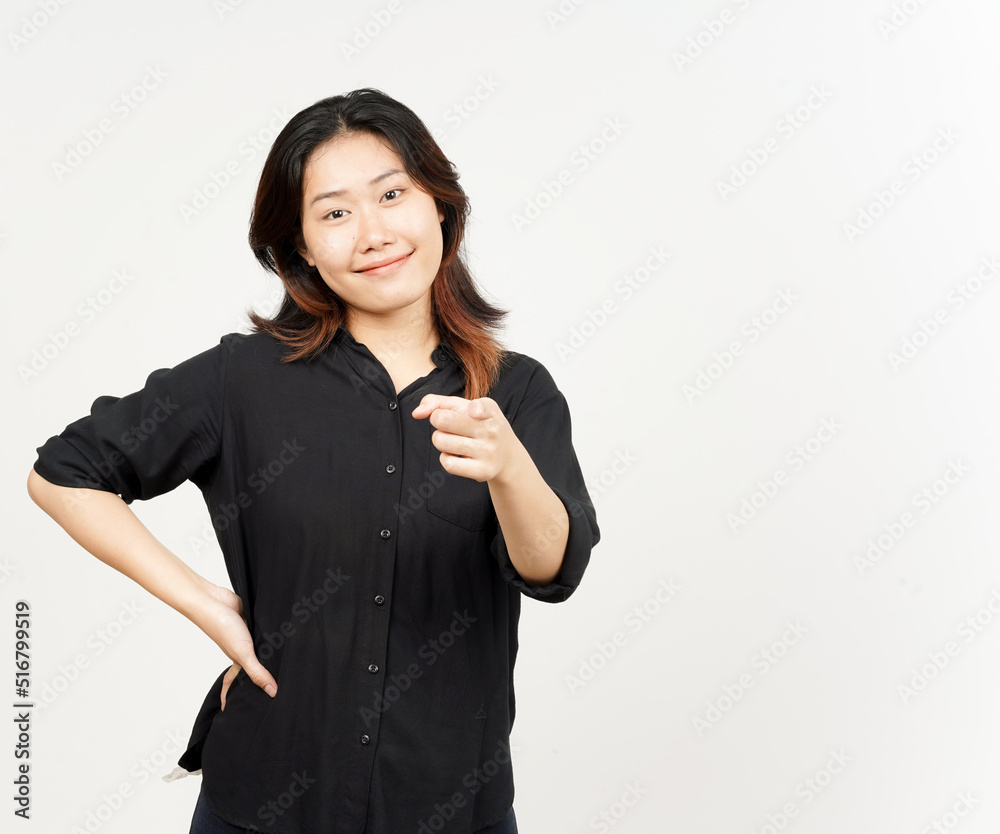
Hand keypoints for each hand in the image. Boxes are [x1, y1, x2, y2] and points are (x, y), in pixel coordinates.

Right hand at [199, 584, 276, 707]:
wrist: (215, 600)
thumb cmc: (222, 628)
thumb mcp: (242, 654)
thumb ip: (257, 672)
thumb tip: (272, 692)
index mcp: (237, 660)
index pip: (234, 682)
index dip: (230, 694)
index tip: (228, 709)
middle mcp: (242, 649)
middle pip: (253, 664)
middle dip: (259, 673)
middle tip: (271, 685)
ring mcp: (248, 634)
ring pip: (261, 646)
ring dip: (270, 650)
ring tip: (285, 659)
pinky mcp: (253, 620)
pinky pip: (264, 629)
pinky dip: (272, 630)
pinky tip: (284, 631)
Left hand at [411, 395, 523, 482]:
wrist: (507, 456)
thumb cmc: (480, 425)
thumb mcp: (465, 407)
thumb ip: (438, 402)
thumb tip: (416, 413)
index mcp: (489, 410)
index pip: (480, 407)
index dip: (474, 409)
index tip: (473, 412)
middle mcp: (491, 430)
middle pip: (443, 420)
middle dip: (437, 420)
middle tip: (448, 425)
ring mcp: (487, 452)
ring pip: (440, 441)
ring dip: (440, 440)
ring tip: (454, 440)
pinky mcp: (482, 471)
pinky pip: (447, 463)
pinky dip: (445, 458)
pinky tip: (456, 455)